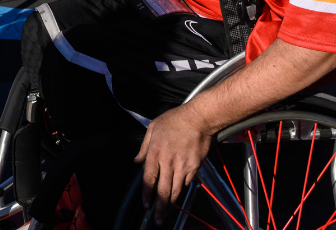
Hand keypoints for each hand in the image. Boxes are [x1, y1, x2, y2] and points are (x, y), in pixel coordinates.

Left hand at [134, 104, 218, 219]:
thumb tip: (137, 160)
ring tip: (167, 213)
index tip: (147, 205)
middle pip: (163, 190)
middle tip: (158, 219)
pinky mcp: (195, 166)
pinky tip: (179, 193)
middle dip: (160, 207)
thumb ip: (144, 147)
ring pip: (176, 190)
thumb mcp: (153, 128)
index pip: (148, 180)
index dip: (147, 195)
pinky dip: (183, 188)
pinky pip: (188, 182)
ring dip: (171, 203)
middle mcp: (168, 162)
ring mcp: (182, 165)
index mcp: (155, 153)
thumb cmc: (176, 119)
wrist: (199, 117)